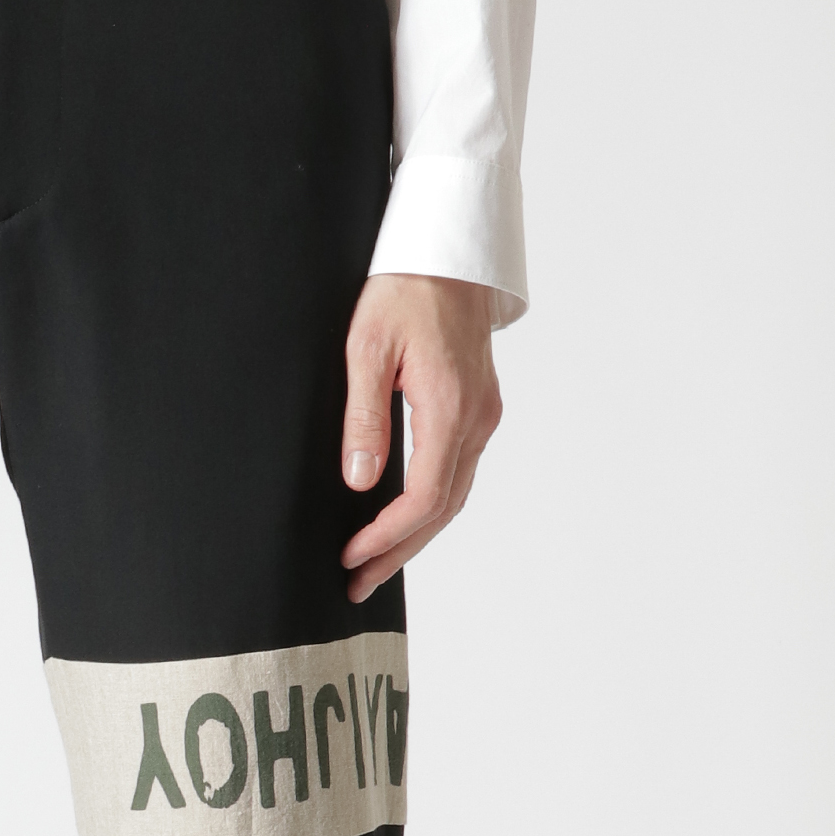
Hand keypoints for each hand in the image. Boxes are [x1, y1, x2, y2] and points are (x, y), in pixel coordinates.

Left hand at [338, 275, 502, 603]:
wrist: (447, 250)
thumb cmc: (404, 288)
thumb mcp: (366, 348)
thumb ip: (364, 418)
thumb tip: (362, 481)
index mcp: (451, 408)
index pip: (424, 498)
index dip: (386, 537)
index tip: (351, 557)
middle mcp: (477, 419)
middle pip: (442, 510)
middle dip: (398, 552)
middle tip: (357, 584)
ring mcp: (483, 414)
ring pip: (453, 495)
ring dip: (414, 535)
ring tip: (373, 565)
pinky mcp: (478, 407)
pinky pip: (457, 472)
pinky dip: (429, 506)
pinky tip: (401, 520)